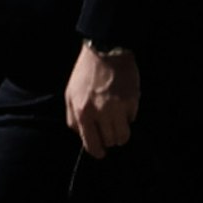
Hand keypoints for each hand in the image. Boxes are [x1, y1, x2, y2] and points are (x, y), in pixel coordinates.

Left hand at [66, 40, 140, 155]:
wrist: (106, 50)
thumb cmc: (86, 72)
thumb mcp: (70, 95)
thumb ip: (72, 118)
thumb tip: (81, 135)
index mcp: (82, 112)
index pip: (91, 144)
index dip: (97, 151)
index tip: (101, 152)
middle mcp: (100, 113)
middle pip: (110, 141)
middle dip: (109, 139)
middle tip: (109, 130)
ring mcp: (118, 107)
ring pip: (123, 136)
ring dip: (121, 132)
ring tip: (118, 123)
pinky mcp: (132, 100)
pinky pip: (133, 118)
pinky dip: (129, 115)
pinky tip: (123, 105)